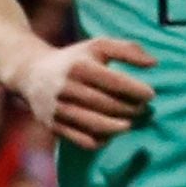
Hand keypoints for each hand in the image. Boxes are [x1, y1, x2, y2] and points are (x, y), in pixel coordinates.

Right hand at [14, 37, 156, 150]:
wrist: (31, 73)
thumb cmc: (75, 59)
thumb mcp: (98, 46)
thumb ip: (128, 50)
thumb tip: (154, 63)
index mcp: (80, 66)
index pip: (114, 81)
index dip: (136, 90)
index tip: (151, 94)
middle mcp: (67, 88)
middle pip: (106, 104)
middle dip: (130, 109)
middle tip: (143, 110)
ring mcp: (58, 108)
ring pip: (94, 124)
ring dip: (118, 127)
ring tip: (130, 124)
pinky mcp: (53, 125)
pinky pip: (81, 139)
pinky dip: (99, 140)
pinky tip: (110, 134)